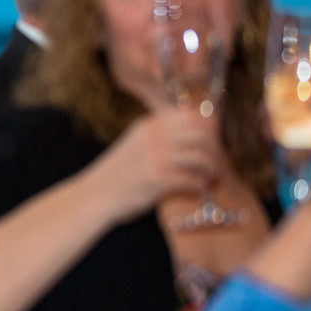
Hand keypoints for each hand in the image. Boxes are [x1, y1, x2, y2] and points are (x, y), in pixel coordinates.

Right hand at [85, 107, 223, 225]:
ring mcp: (155, 158)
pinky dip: (200, 186)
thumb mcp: (135, 144)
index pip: (190, 116)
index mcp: (148, 126)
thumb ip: (159, 137)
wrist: (94, 194)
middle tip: (216, 162)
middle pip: (200, 135)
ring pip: (201, 157)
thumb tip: (195, 137)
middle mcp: (153, 137)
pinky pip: (193, 180)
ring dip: (212, 169)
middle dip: (214, 150)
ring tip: (212, 178)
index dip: (207, 129)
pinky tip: (199, 191)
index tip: (211, 143)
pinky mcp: (158, 180)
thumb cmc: (117, 173)